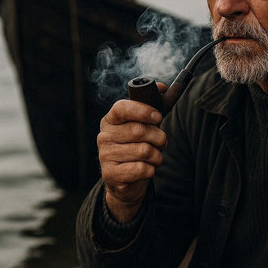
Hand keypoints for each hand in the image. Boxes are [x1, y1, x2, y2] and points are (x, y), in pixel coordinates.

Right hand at [97, 96, 166, 222]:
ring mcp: (105, 155)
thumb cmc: (138, 146)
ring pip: (144, 151)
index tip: (158, 117)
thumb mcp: (144, 125)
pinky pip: (141, 169)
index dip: (143, 110)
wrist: (127, 180)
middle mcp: (104, 136)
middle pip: (139, 130)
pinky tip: (147, 169)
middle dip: (159, 137)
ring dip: (157, 155)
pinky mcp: (110, 175)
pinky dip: (151, 170)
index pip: (122, 108)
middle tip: (162, 142)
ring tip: (154, 157)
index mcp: (111, 119)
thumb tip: (162, 87)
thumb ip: (152, 106)